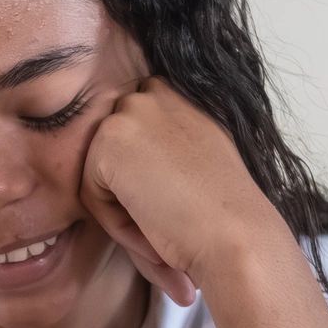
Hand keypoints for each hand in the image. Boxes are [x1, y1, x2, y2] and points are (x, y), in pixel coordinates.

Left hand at [79, 77, 281, 304]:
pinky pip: (91, 193)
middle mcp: (156, 92)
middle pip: (115, 152)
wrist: (236, 235)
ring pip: (101, 174)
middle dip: (132, 189)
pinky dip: (116, 223)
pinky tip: (152, 231)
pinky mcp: (108, 142)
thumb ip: (167, 150)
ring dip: (125, 209)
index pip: (139, 132)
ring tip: (164, 229)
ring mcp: (130, 112)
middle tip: (168, 223)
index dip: (147, 174)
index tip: (175, 205)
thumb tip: (134, 169)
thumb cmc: (226, 215)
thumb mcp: (202, 161)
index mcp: (183, 94)